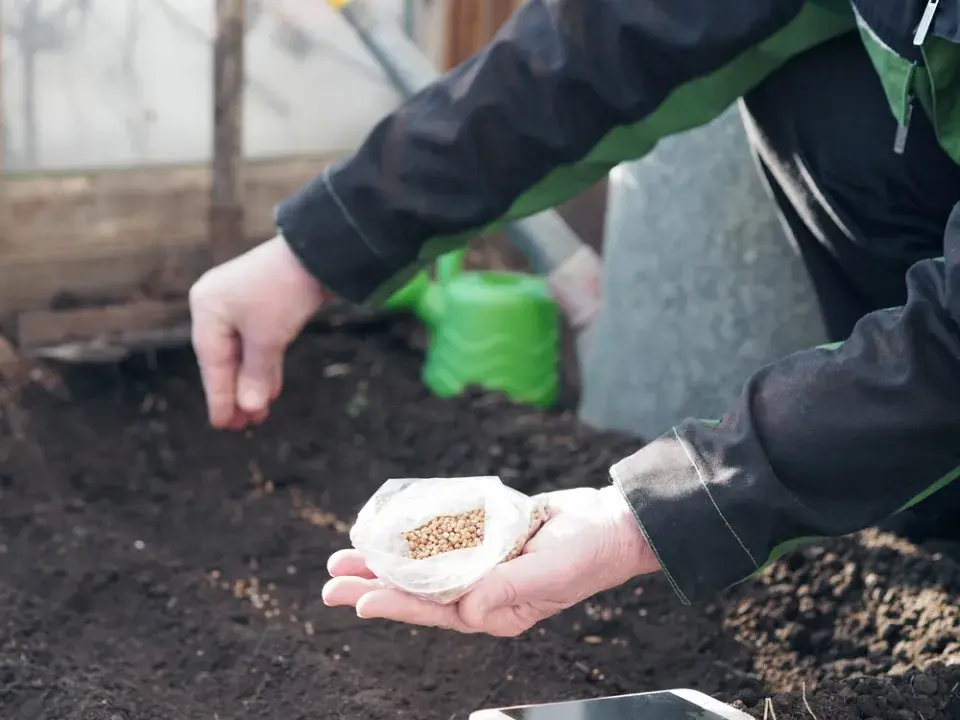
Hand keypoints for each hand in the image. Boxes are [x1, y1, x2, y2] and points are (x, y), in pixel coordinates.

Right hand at [189, 235, 328, 428]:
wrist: (317, 253)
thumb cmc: (285, 292)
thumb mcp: (269, 338)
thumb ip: (256, 374)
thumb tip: (249, 407)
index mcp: (208, 310)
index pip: (212, 363)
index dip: (219, 397)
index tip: (224, 425)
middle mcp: (218, 306)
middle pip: (225, 360)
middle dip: (238, 393)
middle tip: (244, 426)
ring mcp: (240, 305)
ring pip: (244, 353)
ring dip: (253, 383)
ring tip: (259, 414)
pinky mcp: (263, 306)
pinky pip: (259, 343)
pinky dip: (264, 366)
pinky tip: (269, 391)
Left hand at [322, 486, 659, 636]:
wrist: (610, 523)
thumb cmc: (587, 554)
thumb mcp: (551, 575)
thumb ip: (509, 591)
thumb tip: (466, 607)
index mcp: (495, 612)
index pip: (436, 612)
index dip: (397, 607)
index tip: (360, 601)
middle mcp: (483, 592)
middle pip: (418, 592)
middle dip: (375, 586)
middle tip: (331, 581)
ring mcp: (482, 565)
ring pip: (423, 566)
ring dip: (385, 561)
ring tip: (346, 556)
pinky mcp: (484, 539)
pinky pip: (441, 540)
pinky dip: (414, 536)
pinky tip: (389, 530)